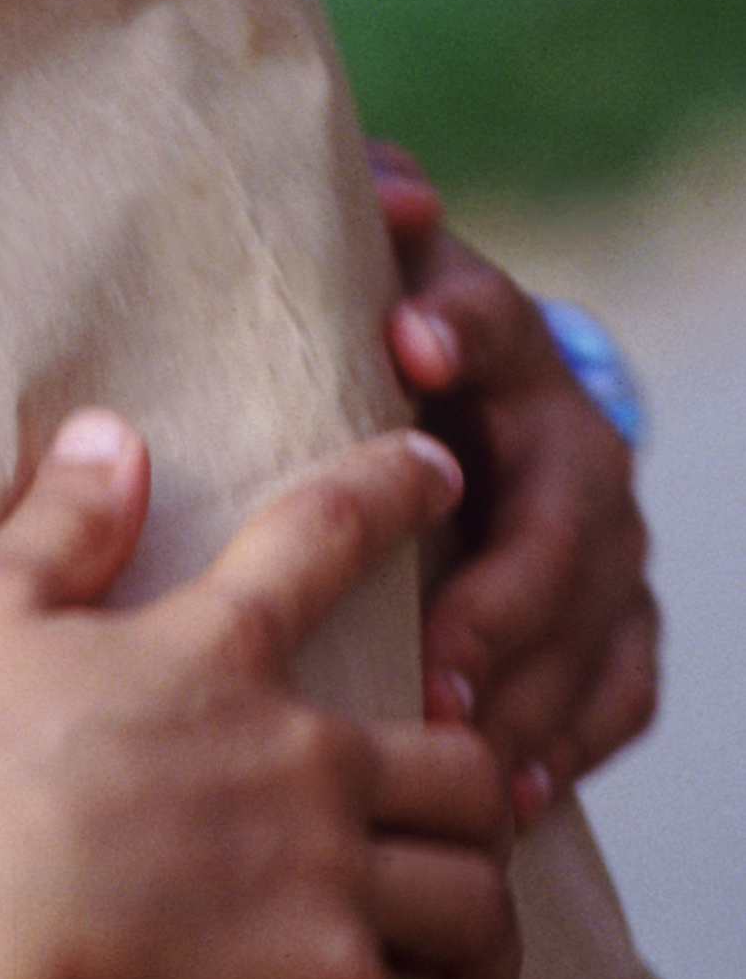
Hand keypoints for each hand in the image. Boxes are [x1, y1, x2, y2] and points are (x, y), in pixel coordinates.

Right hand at [0, 413, 538, 978]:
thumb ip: (59, 521)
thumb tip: (106, 432)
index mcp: (221, 661)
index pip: (326, 543)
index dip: (391, 492)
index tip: (443, 468)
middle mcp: (305, 762)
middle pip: (462, 768)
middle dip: (484, 802)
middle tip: (470, 832)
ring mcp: (328, 883)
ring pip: (478, 907)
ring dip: (488, 952)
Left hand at [373, 140, 659, 807]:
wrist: (447, 381)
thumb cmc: (367, 340)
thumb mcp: (361, 279)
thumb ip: (373, 230)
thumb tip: (389, 182)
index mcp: (502, 339)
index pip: (494, 318)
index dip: (461, 325)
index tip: (411, 345)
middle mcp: (573, 438)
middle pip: (562, 522)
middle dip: (501, 599)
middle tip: (432, 661)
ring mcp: (607, 535)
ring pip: (593, 626)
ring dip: (528, 692)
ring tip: (461, 753)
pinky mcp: (616, 613)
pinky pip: (618, 687)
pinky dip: (574, 741)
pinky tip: (519, 796)